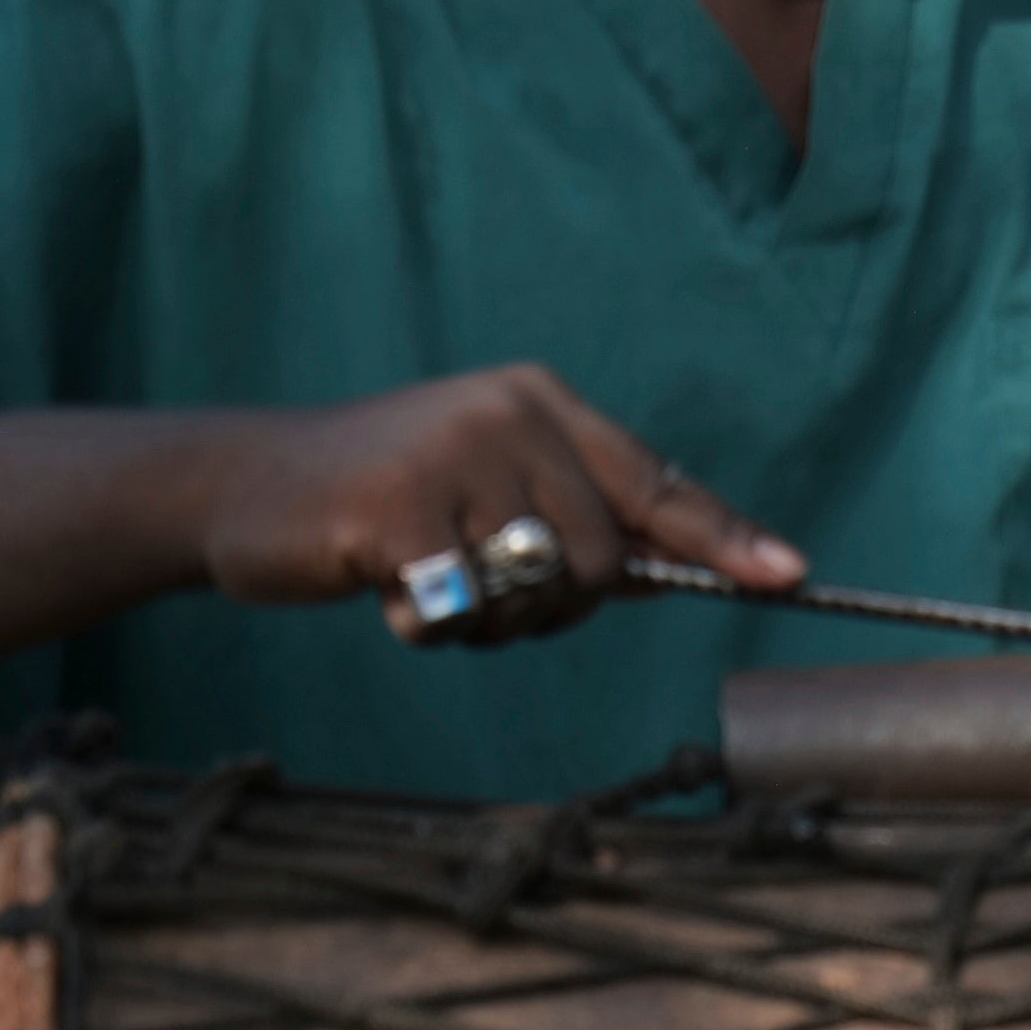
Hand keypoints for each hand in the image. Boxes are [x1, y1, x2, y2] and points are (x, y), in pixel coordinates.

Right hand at [190, 366, 807, 643]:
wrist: (240, 485)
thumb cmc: (380, 500)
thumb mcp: (488, 484)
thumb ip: (575, 517)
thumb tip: (682, 566)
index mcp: (542, 403)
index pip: (654, 483)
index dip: (724, 537)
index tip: (790, 574)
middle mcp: (510, 414)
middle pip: (599, 563)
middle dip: (548, 606)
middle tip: (475, 586)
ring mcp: (453, 455)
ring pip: (535, 595)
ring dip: (485, 623)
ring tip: (423, 575)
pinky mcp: (397, 508)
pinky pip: (459, 615)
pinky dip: (424, 626)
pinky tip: (381, 584)